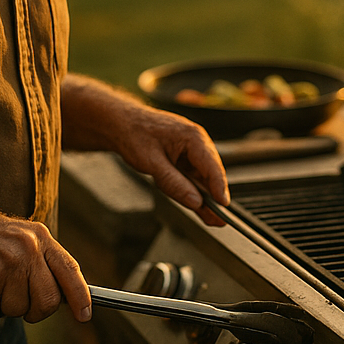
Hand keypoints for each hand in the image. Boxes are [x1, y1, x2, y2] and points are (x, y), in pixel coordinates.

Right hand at [0, 204, 91, 321]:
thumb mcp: (16, 238)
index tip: (84, 316)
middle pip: (48, 300)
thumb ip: (39, 262)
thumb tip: (60, 298)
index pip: (70, 270)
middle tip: (13, 301)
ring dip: (1, 305)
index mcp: (40, 237)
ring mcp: (10, 262)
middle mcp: (30, 247)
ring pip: (20, 309)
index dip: (80, 296)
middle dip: (33, 311)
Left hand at [61, 74, 229, 225]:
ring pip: (201, 178)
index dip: (219, 188)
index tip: (223, 206)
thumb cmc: (134, 134)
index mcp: (193, 137)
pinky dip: (192, 192)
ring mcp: (189, 151)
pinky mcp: (182, 159)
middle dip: (214, 197)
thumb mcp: (152, 162)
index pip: (212, 166)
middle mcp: (196, 143)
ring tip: (211, 218)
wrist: (120, 124)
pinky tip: (199, 208)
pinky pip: (191, 178)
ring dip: (204, 197)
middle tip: (220, 220)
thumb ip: (174, 183)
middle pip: (210, 174)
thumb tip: (195, 201)